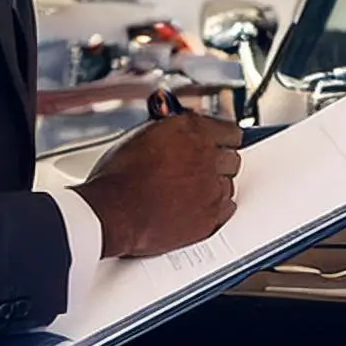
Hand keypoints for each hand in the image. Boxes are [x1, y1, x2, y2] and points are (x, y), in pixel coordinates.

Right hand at [75, 112, 241, 257]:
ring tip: (191, 191)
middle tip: (201, 169)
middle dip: (219, 163)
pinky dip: (216, 208)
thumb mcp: (141, 136)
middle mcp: (207, 156)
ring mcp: (211, 187)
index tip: (221, 143)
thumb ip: (169, 130)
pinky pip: (227, 208)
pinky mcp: (210, 216)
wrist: (112, 212)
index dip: (223, 139)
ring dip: (215, 186)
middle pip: (232, 158)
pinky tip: (198, 206)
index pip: (229, 131)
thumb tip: (176, 129)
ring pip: (229, 184)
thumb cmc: (117, 177)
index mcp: (191, 130)